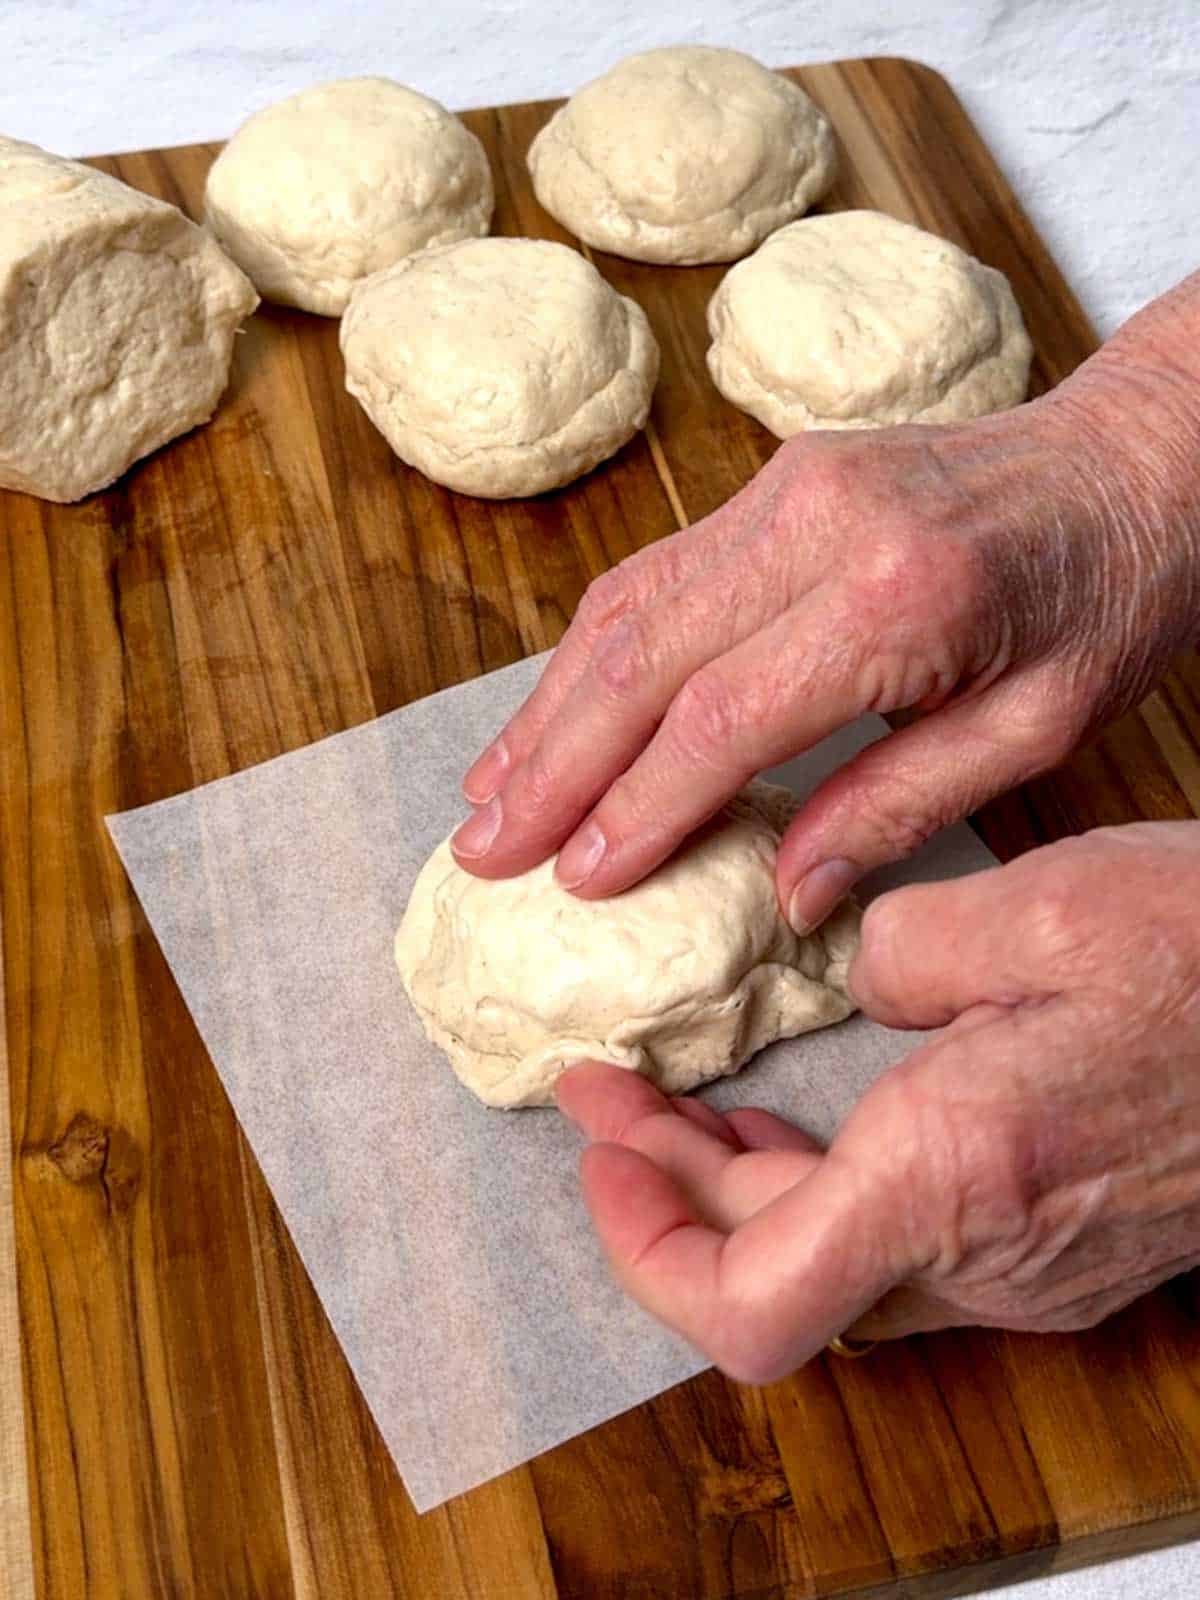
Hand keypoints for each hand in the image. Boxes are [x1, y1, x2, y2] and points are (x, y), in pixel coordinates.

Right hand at [452, 275, 1199, 930]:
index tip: (575, 881)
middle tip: (482, 852)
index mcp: (899, 595)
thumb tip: (788, 898)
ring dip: (549, 709)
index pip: (724, 717)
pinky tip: (551, 710)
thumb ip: (900, 807)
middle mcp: (821, 525)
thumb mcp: (1039, 728)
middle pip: (645, 659)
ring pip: (629, 609)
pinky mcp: (774, 483)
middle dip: (553, 766)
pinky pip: (657, 573)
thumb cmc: (1113, 595)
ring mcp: (787, 490)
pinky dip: (591, 650)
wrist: (1142, 452)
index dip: (638, 806)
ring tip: (488, 795)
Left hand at [557, 823, 1199, 1379]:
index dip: (642, 1247)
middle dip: (663, 1190)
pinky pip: (894, 1243)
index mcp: (956, 1173)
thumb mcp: (1044, 907)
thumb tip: (851, 968)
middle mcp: (981, 1253)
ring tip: (668, 1101)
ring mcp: (1022, 1267)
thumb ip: (900, 944)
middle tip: (606, 1094)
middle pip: (766, 1278)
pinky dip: (815, 1190)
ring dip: (734, 1193)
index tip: (598, 1143)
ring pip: (827, 1263)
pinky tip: (791, 1123)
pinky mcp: (1050, 1246)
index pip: (748, 1307)